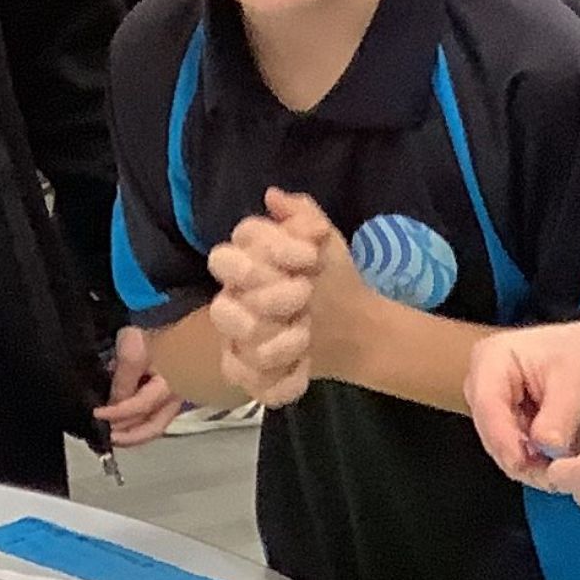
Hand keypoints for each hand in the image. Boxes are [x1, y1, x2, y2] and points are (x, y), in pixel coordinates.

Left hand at [92, 323, 179, 448]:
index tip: (97, 414)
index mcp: (171, 384)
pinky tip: (123, 419)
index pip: (140, 407)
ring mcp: (174, 395)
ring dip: (133, 432)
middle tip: (107, 438)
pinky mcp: (169, 392)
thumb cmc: (155, 326)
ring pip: (155, 424)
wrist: (169, 310)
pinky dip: (138, 420)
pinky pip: (154, 414)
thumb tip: (114, 406)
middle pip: (153, 426)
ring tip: (113, 432)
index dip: (117, 415)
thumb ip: (123, 383)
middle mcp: (176, 394)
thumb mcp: (132, 353)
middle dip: (128, 436)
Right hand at [212, 188, 364, 409]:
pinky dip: (281, 381)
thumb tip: (273, 196)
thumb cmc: (331, 276)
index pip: (226, 257)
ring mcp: (237, 343)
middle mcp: (230, 304)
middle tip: (305, 296)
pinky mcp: (251, 376)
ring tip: (307, 336)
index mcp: (241, 268)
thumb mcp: (325, 239)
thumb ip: (301, 215)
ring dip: (279, 343)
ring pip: (239, 348)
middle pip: (223, 309)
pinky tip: (304, 369)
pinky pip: (251, 383)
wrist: (356, 325)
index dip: (269, 255)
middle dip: (271, 302)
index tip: (310, 256)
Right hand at [465, 317, 579, 480]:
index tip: (525, 464)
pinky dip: (538, 464)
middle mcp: (483, 385)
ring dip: (533, 464)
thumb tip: (546, 449)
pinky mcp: (508, 429)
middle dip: (523, 457)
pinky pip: (517, 456)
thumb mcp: (579, 383)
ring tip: (566, 462)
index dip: (503, 439)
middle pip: (491, 433)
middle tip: (558, 470)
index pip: (487, 405)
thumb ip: (559, 418)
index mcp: (492, 358)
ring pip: (503, 451)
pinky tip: (560, 460)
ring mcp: (494, 409)